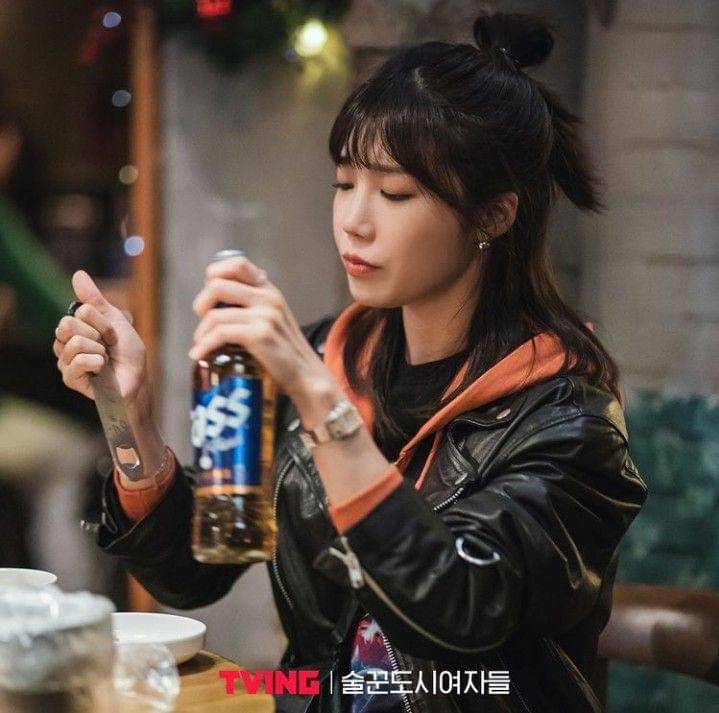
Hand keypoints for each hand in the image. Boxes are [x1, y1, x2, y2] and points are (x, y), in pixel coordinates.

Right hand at [53, 271, 149, 406]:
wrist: (137, 380)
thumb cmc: (128, 353)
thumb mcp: (115, 320)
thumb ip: (95, 299)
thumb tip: (77, 273)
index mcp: (76, 326)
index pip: (80, 312)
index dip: (102, 322)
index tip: (112, 334)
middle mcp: (66, 342)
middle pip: (67, 324)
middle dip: (97, 334)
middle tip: (107, 346)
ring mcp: (65, 360)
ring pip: (74, 343)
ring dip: (99, 351)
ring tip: (105, 360)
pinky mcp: (69, 377)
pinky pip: (77, 361)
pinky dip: (96, 363)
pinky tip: (101, 370)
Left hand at [190, 255, 334, 400]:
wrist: (307, 376)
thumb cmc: (285, 353)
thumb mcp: (274, 320)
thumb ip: (254, 307)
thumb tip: (217, 305)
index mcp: (270, 291)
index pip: (238, 264)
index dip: (215, 274)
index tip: (208, 295)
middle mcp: (268, 298)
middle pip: (217, 286)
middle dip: (201, 305)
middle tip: (202, 322)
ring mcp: (265, 316)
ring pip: (214, 314)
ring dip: (201, 332)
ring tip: (201, 344)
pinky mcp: (260, 335)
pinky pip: (220, 333)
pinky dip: (204, 345)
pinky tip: (199, 354)